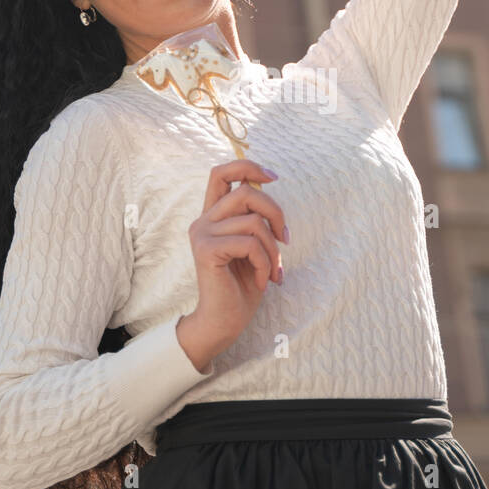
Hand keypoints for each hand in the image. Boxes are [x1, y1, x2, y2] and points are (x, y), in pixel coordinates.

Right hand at [178, 159, 288, 371]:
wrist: (224, 322)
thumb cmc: (242, 286)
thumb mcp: (254, 246)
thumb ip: (255, 219)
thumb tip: (269, 187)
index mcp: (213, 216)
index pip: (221, 172)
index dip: (247, 166)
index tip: (273, 177)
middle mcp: (203, 220)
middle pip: (247, 191)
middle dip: (276, 213)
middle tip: (286, 240)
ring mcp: (202, 234)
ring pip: (253, 221)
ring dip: (273, 249)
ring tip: (273, 271)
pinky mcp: (206, 250)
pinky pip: (250, 243)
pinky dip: (265, 263)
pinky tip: (262, 281)